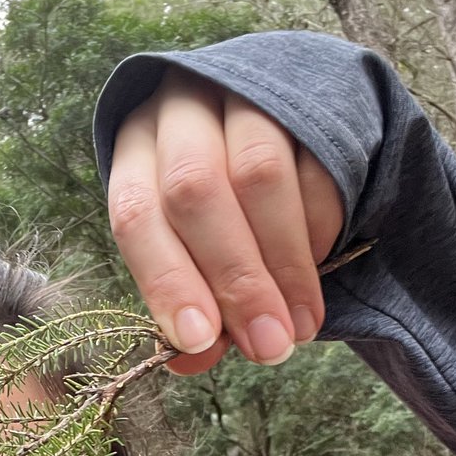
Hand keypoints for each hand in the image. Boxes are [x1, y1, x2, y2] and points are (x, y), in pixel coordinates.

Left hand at [108, 68, 344, 373]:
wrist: (290, 124)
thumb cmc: (225, 205)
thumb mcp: (194, 249)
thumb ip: (193, 302)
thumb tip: (189, 362)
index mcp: (136, 152)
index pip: (136, 213)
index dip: (167, 280)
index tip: (200, 341)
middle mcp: (179, 111)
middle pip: (195, 191)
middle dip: (235, 280)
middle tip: (269, 346)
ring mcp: (244, 94)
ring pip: (257, 173)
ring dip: (283, 264)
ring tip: (301, 325)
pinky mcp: (307, 94)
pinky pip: (314, 162)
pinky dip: (318, 228)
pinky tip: (320, 265)